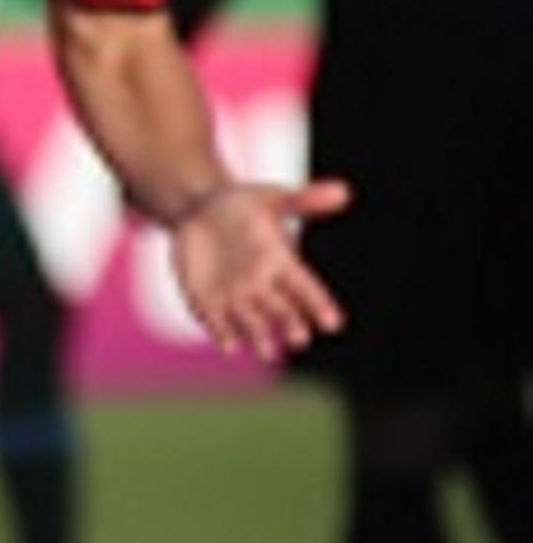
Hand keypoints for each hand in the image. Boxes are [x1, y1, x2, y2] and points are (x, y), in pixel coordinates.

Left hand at [170, 179, 349, 359]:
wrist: (198, 210)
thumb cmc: (242, 205)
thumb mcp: (270, 198)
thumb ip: (303, 200)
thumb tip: (343, 191)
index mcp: (282, 263)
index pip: (306, 288)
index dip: (318, 305)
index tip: (333, 323)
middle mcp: (262, 286)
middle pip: (282, 311)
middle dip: (291, 325)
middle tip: (299, 339)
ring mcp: (234, 296)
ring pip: (252, 322)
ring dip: (259, 337)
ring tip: (266, 352)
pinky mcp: (206, 300)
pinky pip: (216, 321)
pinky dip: (223, 333)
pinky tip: (229, 346)